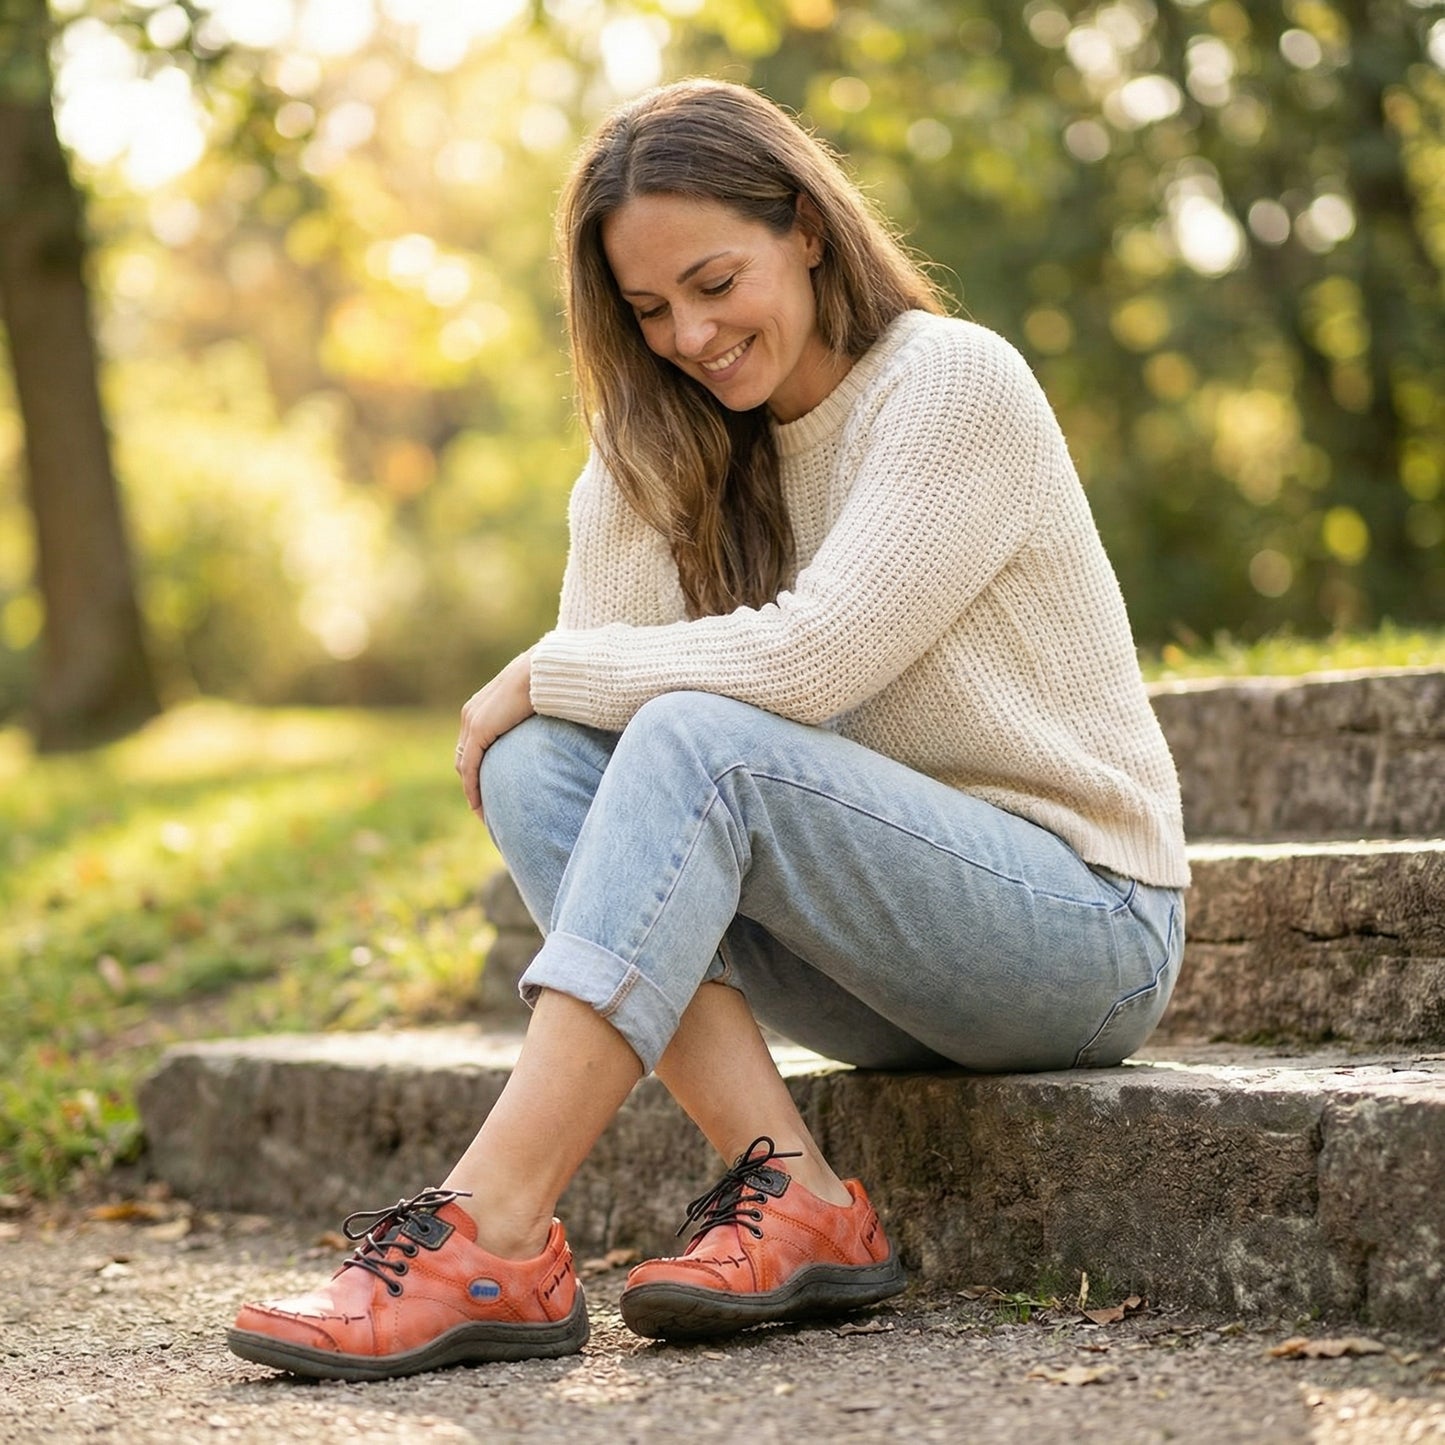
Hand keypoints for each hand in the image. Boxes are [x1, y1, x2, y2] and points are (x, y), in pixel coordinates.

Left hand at [456, 648, 535, 820]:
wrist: (544, 670)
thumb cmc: (548, 683)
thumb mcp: (535, 703)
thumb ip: (532, 717)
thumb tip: (553, 727)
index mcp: (481, 707)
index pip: (472, 744)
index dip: (477, 768)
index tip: (488, 787)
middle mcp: (471, 714)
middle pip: (464, 756)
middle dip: (471, 782)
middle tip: (483, 806)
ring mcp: (473, 722)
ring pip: (464, 765)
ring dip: (471, 790)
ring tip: (482, 812)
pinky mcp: (480, 731)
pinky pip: (470, 767)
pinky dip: (471, 788)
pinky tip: (478, 806)